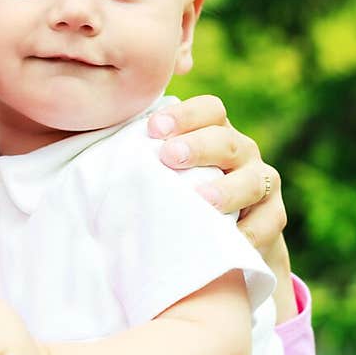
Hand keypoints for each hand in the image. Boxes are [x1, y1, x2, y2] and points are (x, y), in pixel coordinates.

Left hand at [147, 95, 285, 260]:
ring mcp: (262, 184)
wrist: (226, 244)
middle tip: (169, 157)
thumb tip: (80, 140)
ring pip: (252, 180)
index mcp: (216, 134)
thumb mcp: (166, 175)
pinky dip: (248, 233)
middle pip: (226, 141)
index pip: (210, 110)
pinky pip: (266, 224)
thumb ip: (140, 156)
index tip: (153, 129)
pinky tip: (228, 240)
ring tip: (202, 200)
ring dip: (227, 189)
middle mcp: (242, 153)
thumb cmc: (182, 200)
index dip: (185, 115)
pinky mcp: (274, 218)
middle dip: (198, 147)